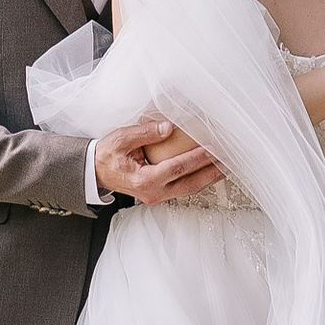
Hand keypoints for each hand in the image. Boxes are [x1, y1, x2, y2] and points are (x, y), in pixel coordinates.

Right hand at [94, 115, 225, 204]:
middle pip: (190, 184)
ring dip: (208, 178)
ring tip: (226, 167)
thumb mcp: (121, 139)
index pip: (176, 168)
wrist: (95, 172)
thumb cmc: (107, 155)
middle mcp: (153, 192)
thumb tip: (167, 128)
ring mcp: (157, 196)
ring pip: (189, 189)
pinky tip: (209, 171)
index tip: (211, 148)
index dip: (195, 158)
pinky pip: (183, 189)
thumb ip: (144, 133)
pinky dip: (198, 180)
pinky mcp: (159, 194)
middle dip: (211, 173)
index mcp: (143, 180)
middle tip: (229, 161)